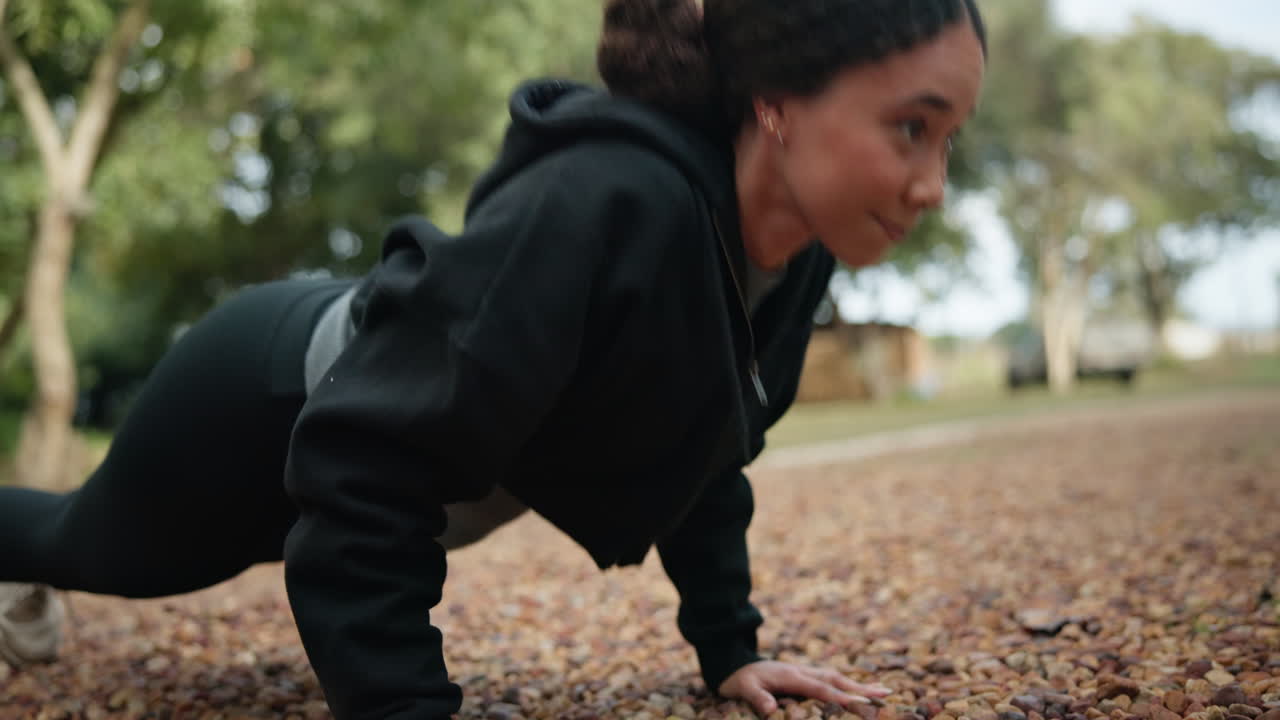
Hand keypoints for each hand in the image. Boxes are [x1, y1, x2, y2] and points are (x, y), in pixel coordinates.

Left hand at [718, 660, 890, 715]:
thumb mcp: (743, 688)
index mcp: (791, 675)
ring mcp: (804, 672)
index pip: (820, 688)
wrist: (733, 663)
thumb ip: (757, 697)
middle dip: (861, 688)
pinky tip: (858, 690)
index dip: (839, 696)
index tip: (859, 703)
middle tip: (886, 694)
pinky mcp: (804, 676)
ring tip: (882, 691)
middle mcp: (802, 671)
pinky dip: (847, 685)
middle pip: (836, 680)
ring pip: (837, 678)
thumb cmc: (739, 679)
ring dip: (859, 685)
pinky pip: (830, 680)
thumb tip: (772, 710)